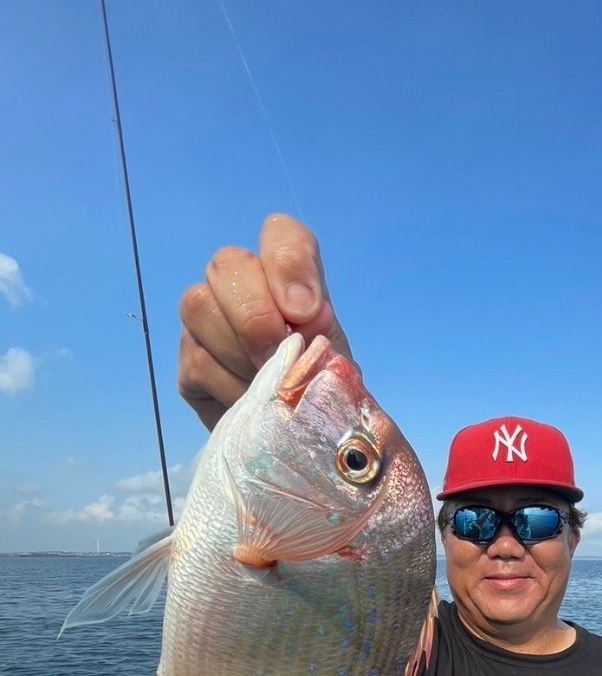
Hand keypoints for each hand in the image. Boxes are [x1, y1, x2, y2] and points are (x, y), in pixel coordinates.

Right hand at [177, 213, 352, 429]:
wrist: (299, 440)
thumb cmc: (322, 394)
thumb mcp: (338, 367)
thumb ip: (324, 339)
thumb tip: (303, 319)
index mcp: (288, 279)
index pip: (281, 235)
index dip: (289, 263)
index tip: (306, 312)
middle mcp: (240, 287)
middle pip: (227, 263)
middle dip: (256, 314)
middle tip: (280, 355)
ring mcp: (206, 321)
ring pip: (200, 307)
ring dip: (241, 354)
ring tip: (270, 388)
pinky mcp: (188, 362)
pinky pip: (197, 359)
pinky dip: (229, 386)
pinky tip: (250, 404)